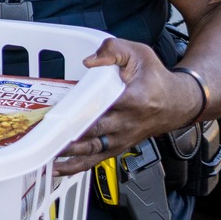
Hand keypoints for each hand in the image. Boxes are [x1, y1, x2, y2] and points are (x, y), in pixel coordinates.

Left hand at [53, 38, 200, 175]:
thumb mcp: (140, 54)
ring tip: (42, 154)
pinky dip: (75, 167)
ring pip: (91, 150)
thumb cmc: (156, 79)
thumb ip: (114, 50)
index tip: (59, 111)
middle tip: (41, 134)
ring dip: (66, 154)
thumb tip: (90, 60)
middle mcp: (127, 123)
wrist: (179, 103)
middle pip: (93, 131)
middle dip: (67, 134)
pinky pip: (95, 160)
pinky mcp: (118, 147)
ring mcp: (122, 138)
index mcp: (134, 99)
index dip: (82, 108)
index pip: (104, 105)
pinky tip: (55, 169)